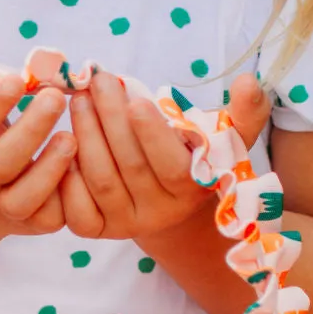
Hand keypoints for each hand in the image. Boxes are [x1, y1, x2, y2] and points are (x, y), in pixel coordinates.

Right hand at [0, 0, 75, 236]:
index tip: (17, 78)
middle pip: (1, 163)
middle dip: (29, 131)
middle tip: (58, 97)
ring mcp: (4, 206)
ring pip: (24, 197)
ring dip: (50, 168)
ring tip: (74, 136)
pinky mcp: (31, 224)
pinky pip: (50, 218)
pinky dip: (67, 197)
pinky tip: (86, 169)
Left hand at [61, 71, 271, 245]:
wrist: (165, 198)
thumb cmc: (193, 155)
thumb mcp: (225, 137)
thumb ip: (243, 114)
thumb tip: (249, 84)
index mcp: (193, 191)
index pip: (173, 168)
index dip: (153, 136)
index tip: (136, 100)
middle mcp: (160, 214)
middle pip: (130, 168)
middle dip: (110, 121)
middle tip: (97, 84)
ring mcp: (126, 225)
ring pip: (100, 181)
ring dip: (86, 137)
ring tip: (80, 100)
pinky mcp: (96, 230)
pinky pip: (76, 211)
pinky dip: (66, 178)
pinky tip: (63, 142)